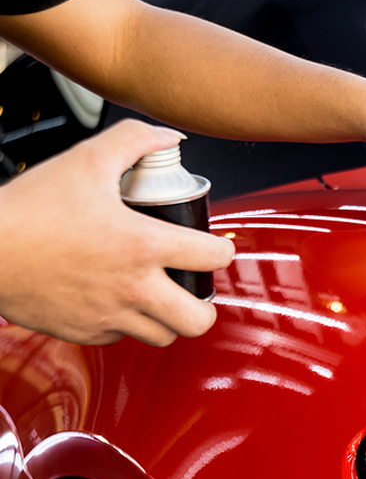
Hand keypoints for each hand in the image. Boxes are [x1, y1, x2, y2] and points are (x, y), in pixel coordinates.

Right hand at [0, 119, 235, 346]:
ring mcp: (108, 315)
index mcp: (143, 246)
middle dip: (205, 303)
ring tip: (164, 298)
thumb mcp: (87, 158)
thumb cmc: (30, 208)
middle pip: (199, 320)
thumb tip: (170, 138)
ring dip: (170, 318)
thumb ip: (135, 139)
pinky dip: (129, 325)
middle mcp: (132, 288)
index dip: (222, 251)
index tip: (215, 248)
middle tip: (195, 286)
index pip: (213, 259)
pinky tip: (122, 303)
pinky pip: (122, 339)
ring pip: (163, 336)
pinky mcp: (83, 332)